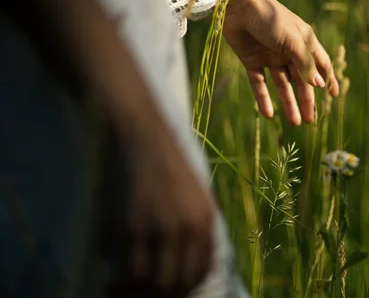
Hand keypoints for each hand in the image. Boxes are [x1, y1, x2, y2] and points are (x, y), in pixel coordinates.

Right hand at [109, 125, 215, 296]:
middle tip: (146, 294)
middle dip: (163, 295)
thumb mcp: (195, 193)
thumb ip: (197, 226)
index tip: (171, 291)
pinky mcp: (132, 226)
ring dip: (140, 293)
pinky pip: (130, 272)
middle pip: (178, 283)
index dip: (185, 288)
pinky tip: (113, 282)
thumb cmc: (166, 163)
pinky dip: (121, 284)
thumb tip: (192, 260)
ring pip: (154, 283)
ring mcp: (160, 228)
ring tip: (127, 291)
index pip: (201, 271)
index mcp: (206, 220)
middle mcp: (188, 228)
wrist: (141, 137)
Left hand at [223, 0, 338, 125]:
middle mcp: (289, 51)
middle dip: (307, 100)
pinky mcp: (252, 61)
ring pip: (283, 85)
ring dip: (289, 103)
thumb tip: (319, 85)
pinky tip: (269, 115)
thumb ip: (305, 64)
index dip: (328, 80)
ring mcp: (271, 57)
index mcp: (304, 42)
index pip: (320, 65)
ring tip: (294, 122)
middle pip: (301, 80)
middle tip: (311, 121)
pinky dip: (264, 99)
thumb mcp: (292, 41)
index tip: (333, 96)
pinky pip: (260, 84)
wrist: (238, 6)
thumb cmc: (270, 18)